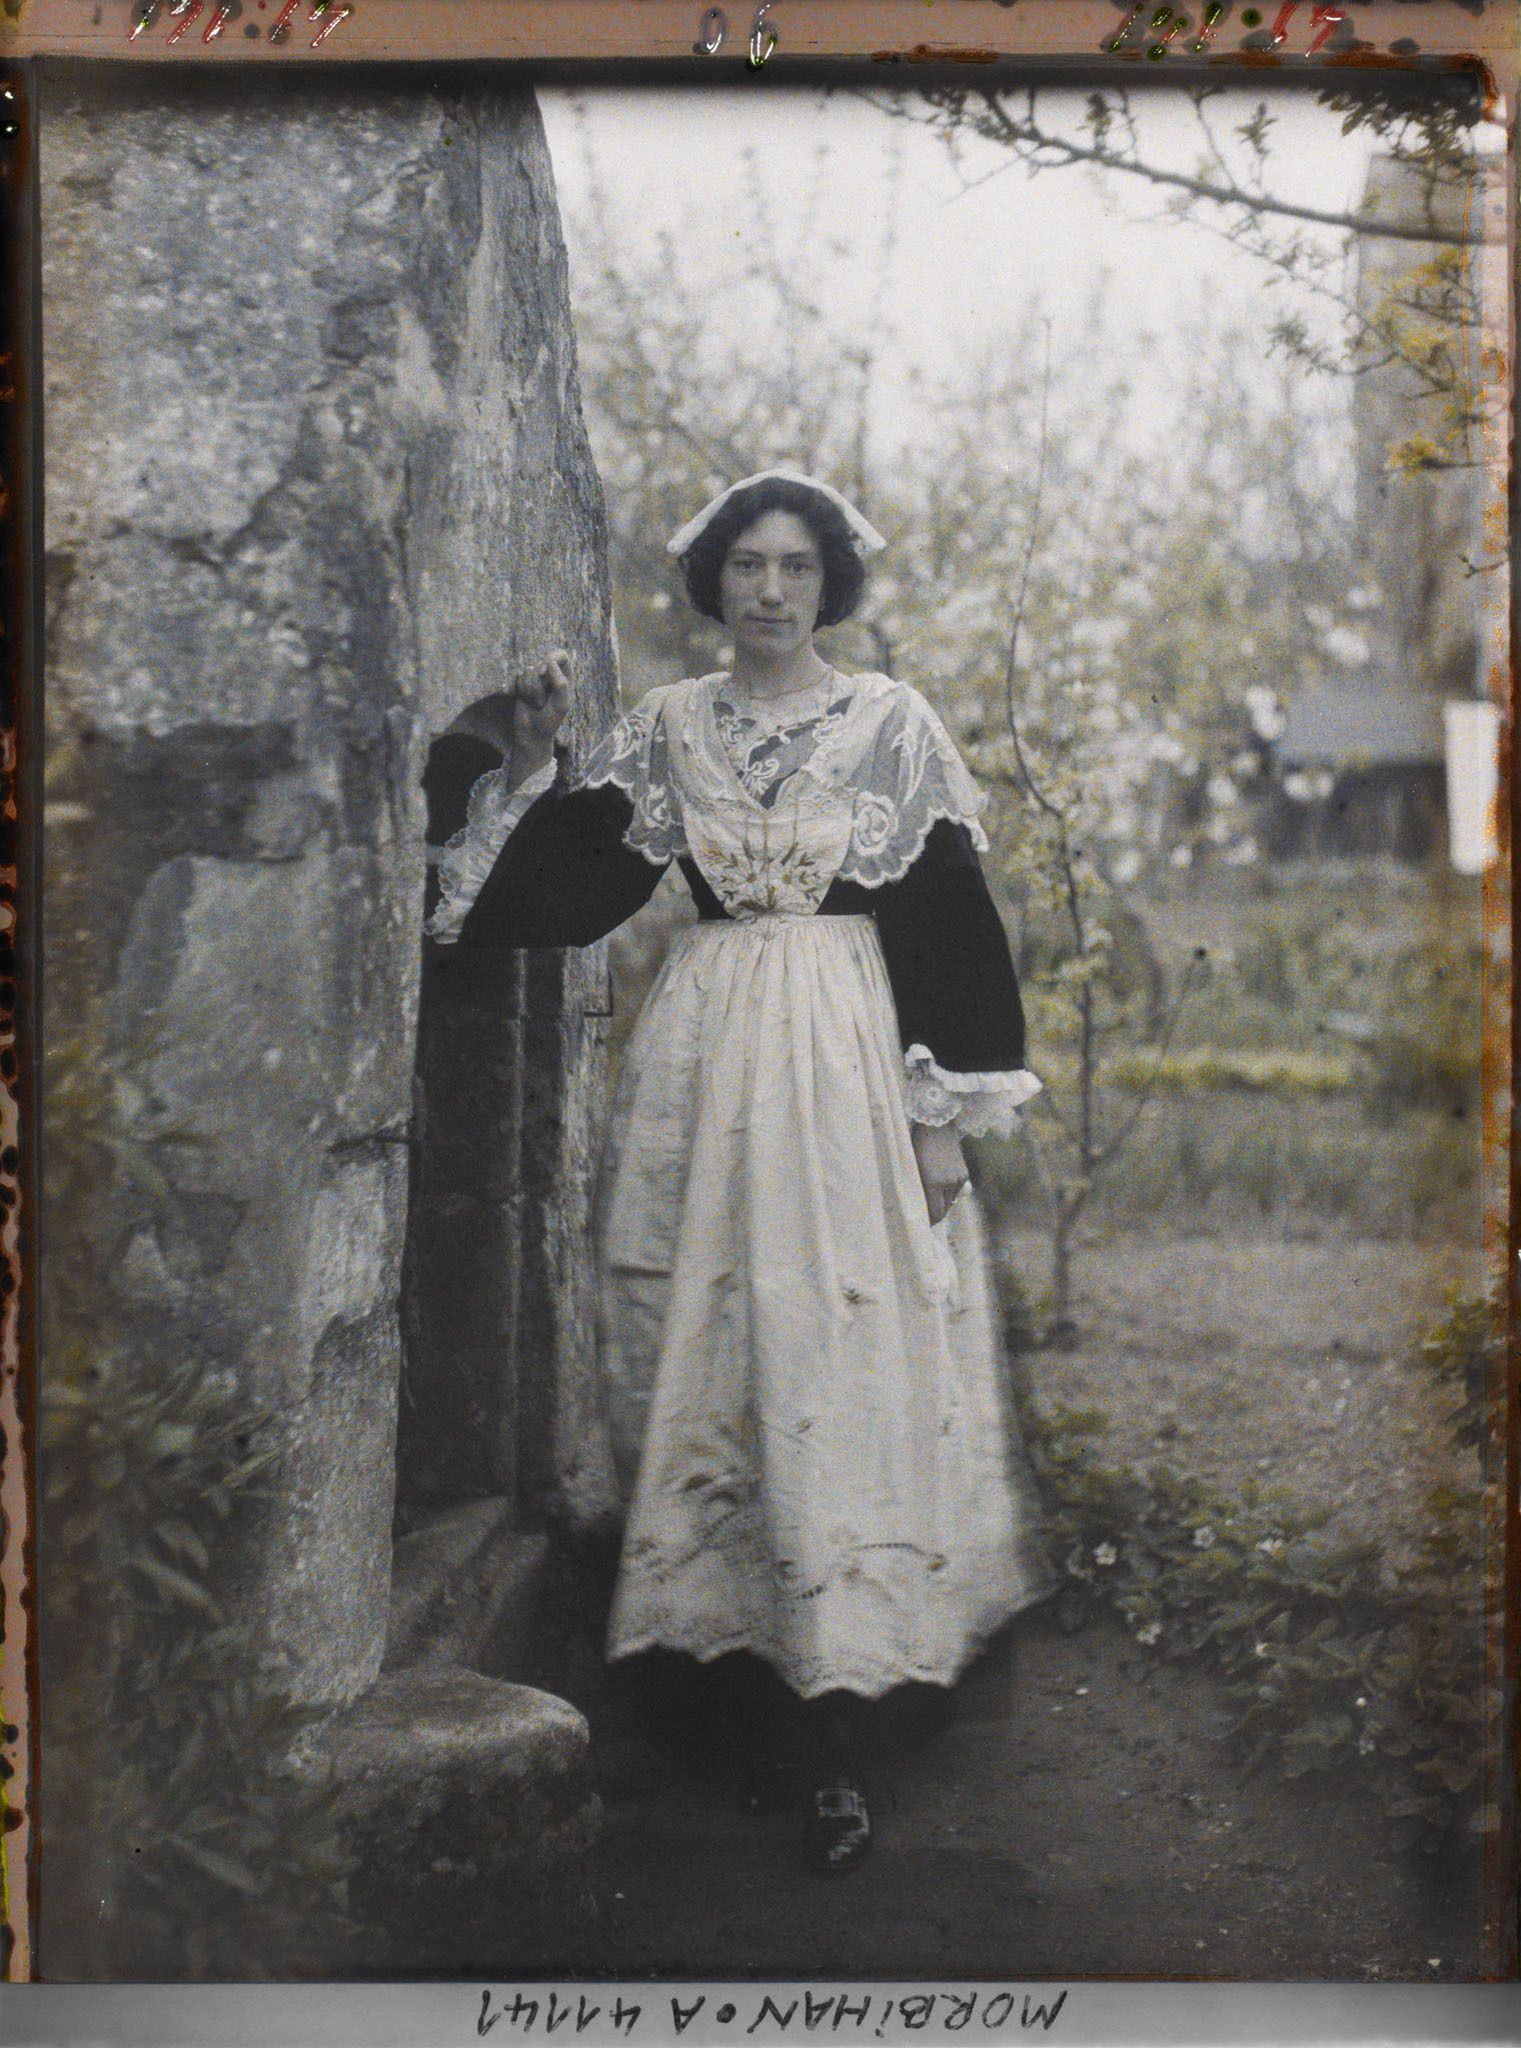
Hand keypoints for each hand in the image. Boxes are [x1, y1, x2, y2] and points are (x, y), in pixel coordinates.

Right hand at [508, 649, 572, 782]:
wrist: (531, 734)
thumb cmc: (550, 721)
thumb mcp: (561, 704)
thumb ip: (560, 683)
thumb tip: (549, 662)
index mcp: (565, 676)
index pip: (561, 655)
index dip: (550, 659)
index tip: (543, 672)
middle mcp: (551, 674)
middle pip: (541, 661)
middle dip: (538, 681)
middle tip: (540, 699)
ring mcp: (536, 678)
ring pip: (528, 670)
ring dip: (530, 689)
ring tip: (536, 703)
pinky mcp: (522, 683)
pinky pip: (518, 677)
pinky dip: (521, 690)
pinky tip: (526, 700)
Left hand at [911, 1122, 968, 1225]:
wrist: (936, 1127)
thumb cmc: (917, 1147)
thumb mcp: (913, 1168)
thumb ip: (918, 1190)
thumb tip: (922, 1209)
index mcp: (933, 1182)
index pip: (935, 1213)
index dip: (928, 1221)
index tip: (921, 1224)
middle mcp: (948, 1182)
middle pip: (944, 1210)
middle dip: (934, 1214)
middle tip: (923, 1215)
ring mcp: (958, 1178)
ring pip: (950, 1201)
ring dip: (941, 1202)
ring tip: (929, 1194)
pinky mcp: (964, 1174)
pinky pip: (955, 1191)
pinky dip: (947, 1192)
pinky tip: (939, 1183)